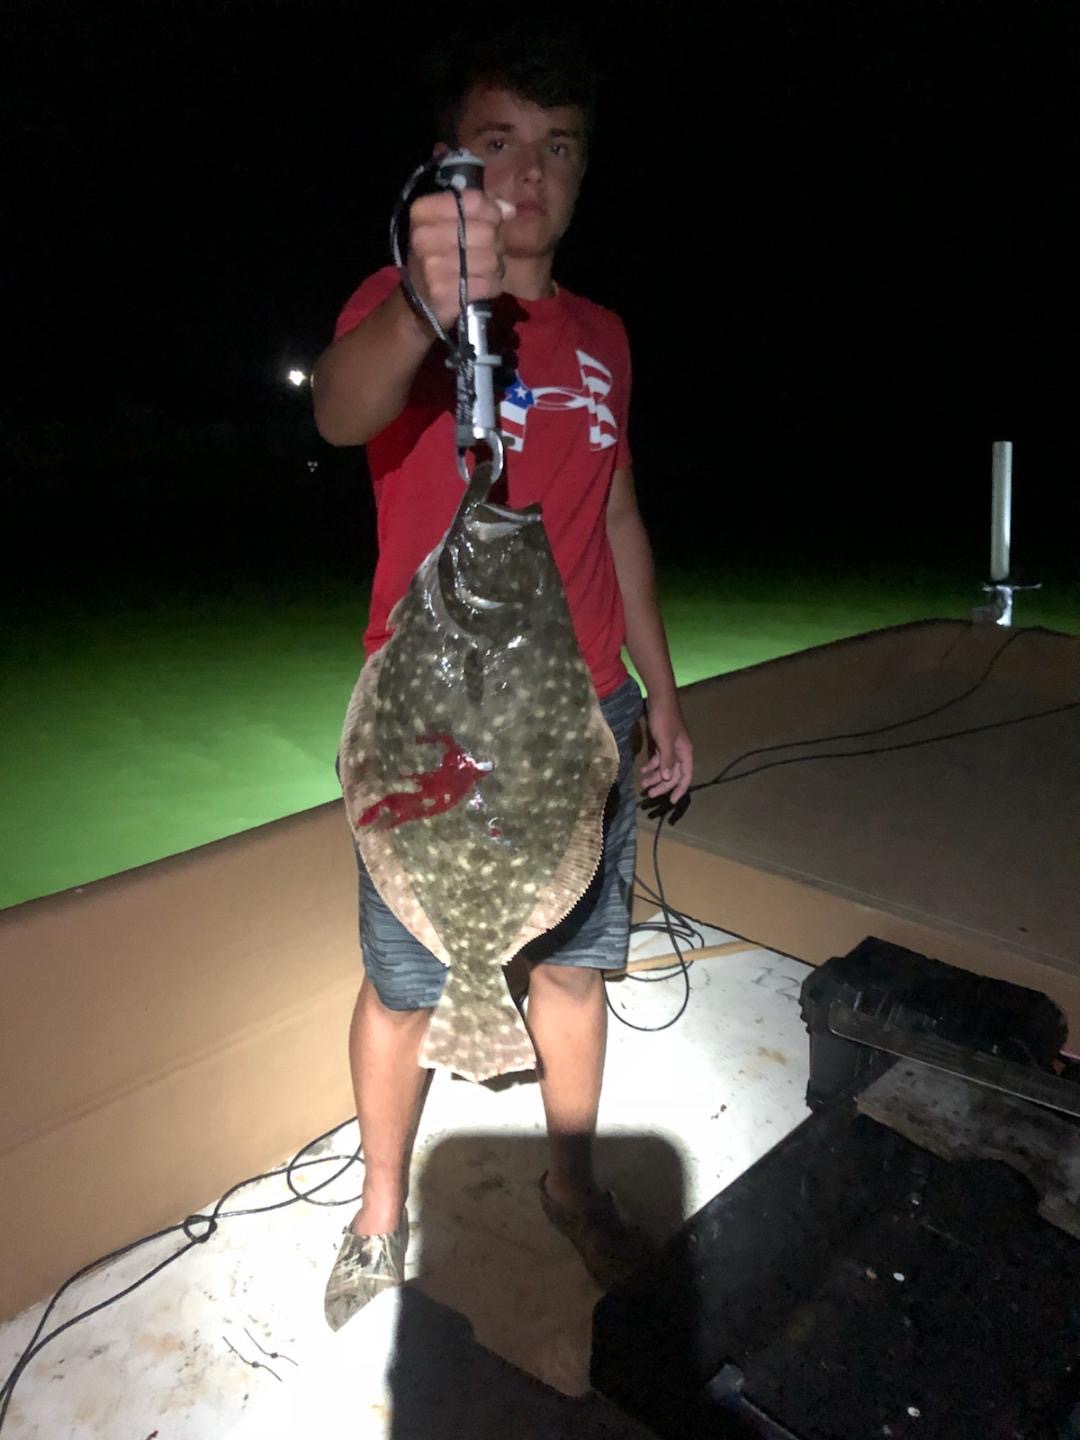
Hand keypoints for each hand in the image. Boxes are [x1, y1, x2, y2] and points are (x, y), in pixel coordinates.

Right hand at [407, 189, 514, 331]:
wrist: (419, 300)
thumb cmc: (438, 255)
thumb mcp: (446, 223)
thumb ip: (479, 209)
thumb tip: (510, 210)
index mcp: (423, 212)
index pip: (473, 201)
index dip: (491, 212)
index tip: (491, 223)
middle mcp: (424, 237)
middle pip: (487, 232)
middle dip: (494, 244)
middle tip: (485, 252)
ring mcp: (433, 267)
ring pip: (491, 259)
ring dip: (494, 267)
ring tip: (481, 270)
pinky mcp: (445, 293)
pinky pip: (489, 284)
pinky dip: (491, 286)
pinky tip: (479, 286)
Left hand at [639, 698, 693, 805]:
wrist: (659, 699)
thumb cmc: (664, 719)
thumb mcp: (665, 741)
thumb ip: (667, 760)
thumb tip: (668, 779)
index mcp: (685, 753)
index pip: (686, 776)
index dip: (680, 790)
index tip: (672, 802)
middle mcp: (680, 752)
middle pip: (674, 774)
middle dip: (662, 785)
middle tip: (649, 794)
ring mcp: (671, 747)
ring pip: (665, 768)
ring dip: (655, 777)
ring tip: (643, 784)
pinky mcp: (662, 742)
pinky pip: (658, 759)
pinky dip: (651, 766)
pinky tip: (642, 771)